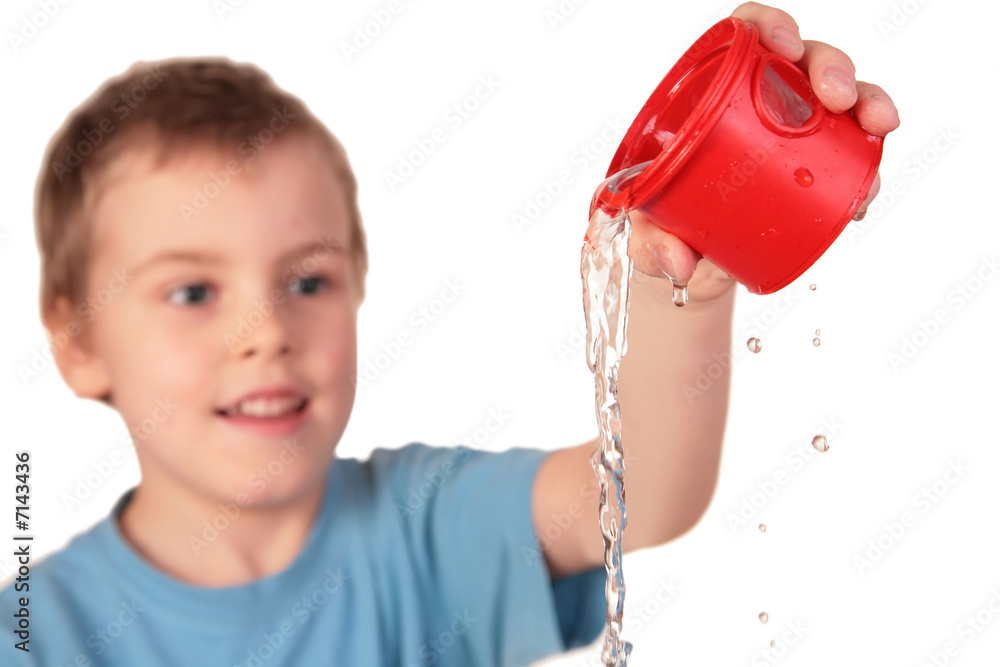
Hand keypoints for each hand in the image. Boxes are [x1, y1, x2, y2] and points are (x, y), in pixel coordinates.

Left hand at [628, 2, 900, 302]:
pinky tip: (870, 184)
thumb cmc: (662, 227)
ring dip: (866, 103)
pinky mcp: (818, 168)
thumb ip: (650, 241)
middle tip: (838, 98)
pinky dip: (869, 162)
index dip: (769, 27)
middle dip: (830, 67)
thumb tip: (678, 260)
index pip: (744, 38)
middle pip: (802, 60)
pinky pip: (852, 153)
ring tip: (876, 126)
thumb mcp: (645, 232)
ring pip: (840, 98)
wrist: (692, 265)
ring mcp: (793, 133)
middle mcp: (757, 104)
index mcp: (710, 96)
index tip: (783, 47)